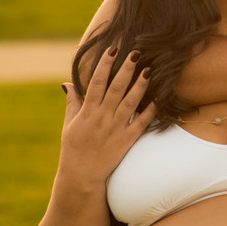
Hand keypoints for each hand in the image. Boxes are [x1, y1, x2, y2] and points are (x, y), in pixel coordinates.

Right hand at [57, 47, 156, 186]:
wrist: (82, 175)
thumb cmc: (74, 149)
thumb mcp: (69, 124)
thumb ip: (72, 103)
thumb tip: (67, 83)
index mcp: (88, 111)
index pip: (97, 82)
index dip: (105, 65)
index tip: (112, 50)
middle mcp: (102, 117)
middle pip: (116, 88)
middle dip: (126, 69)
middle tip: (136, 52)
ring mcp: (116, 128)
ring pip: (131, 102)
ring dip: (141, 85)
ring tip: (149, 70)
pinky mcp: (127, 140)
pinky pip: (140, 123)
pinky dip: (149, 111)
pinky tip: (158, 99)